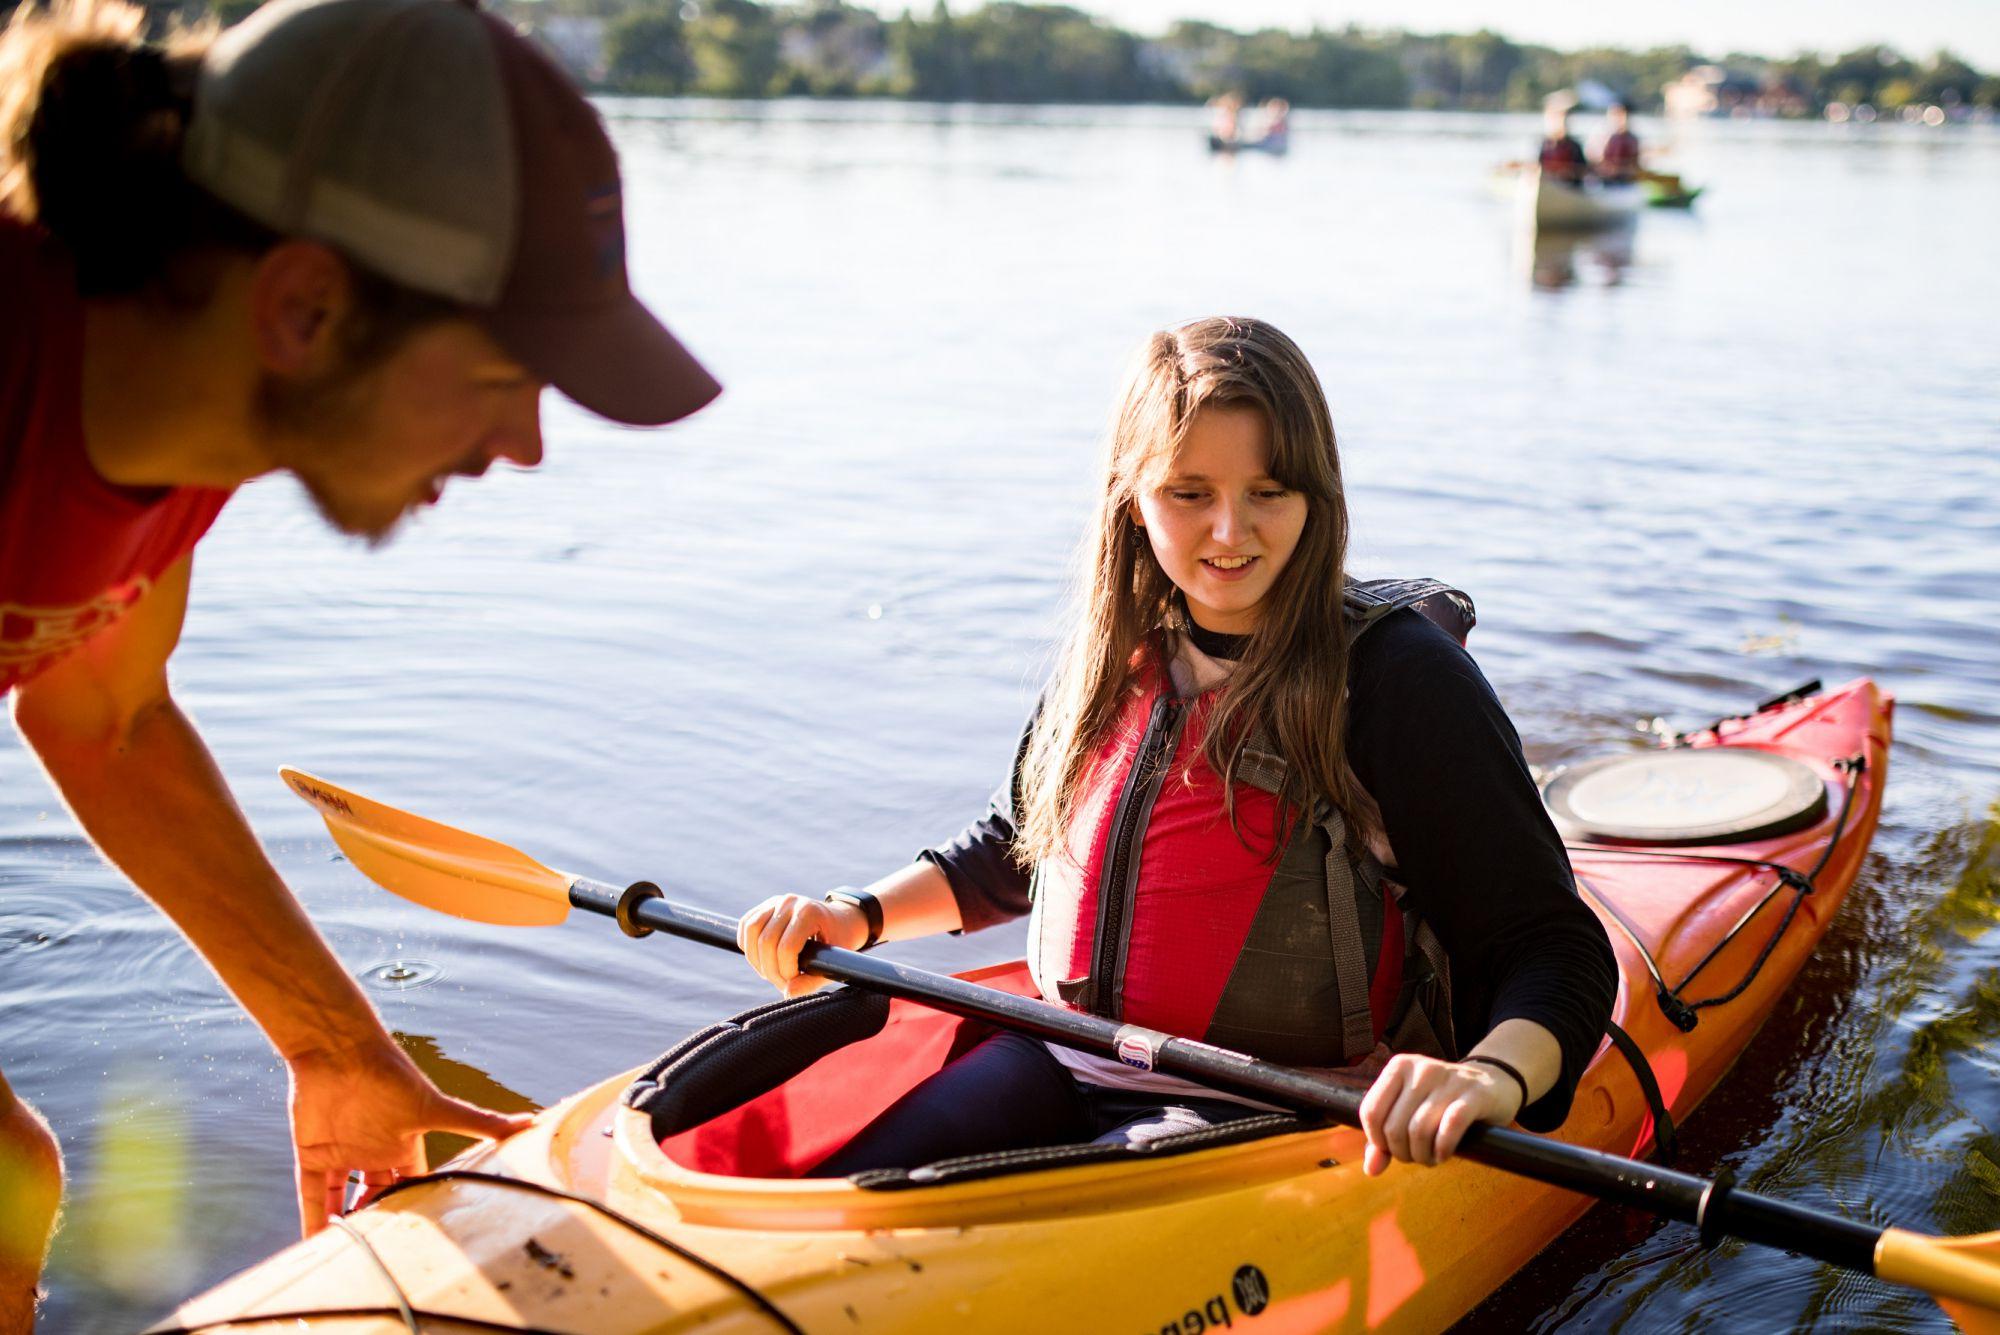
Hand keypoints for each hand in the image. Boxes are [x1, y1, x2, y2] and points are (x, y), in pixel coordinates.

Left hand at [288, 1040, 531, 1235]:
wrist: (340, 1052)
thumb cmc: (392, 1077)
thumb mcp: (438, 1109)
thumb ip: (479, 1121)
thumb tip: (531, 1122)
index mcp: (404, 1143)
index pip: (411, 1182)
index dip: (413, 1205)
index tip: (416, 1237)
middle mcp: (374, 1150)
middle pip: (376, 1195)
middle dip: (378, 1219)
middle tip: (380, 1251)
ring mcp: (342, 1152)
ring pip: (341, 1198)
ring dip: (343, 1224)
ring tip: (347, 1254)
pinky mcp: (311, 1152)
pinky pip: (311, 1192)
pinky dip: (310, 1217)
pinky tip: (312, 1242)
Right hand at [737, 893, 867, 996]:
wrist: (841, 921)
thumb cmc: (840, 942)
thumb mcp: (835, 964)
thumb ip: (812, 982)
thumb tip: (788, 994)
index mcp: (809, 913)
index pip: (786, 948)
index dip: (786, 971)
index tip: (794, 981)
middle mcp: (790, 902)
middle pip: (766, 942)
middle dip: (770, 970)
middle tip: (782, 982)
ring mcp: (776, 901)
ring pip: (751, 931)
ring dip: (755, 959)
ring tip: (769, 972)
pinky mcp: (766, 906)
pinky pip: (746, 925)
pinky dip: (748, 946)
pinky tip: (760, 959)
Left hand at [1357, 1053, 1525, 1176]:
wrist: (1494, 1083)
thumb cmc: (1443, 1102)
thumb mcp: (1410, 1111)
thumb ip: (1385, 1138)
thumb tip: (1371, 1169)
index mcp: (1399, 1066)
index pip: (1371, 1111)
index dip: (1377, 1140)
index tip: (1391, 1149)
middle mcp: (1421, 1069)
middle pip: (1395, 1126)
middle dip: (1402, 1153)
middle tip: (1416, 1156)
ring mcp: (1449, 1079)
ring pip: (1419, 1130)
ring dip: (1422, 1155)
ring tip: (1430, 1158)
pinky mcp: (1475, 1094)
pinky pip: (1450, 1126)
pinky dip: (1443, 1148)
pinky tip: (1444, 1154)